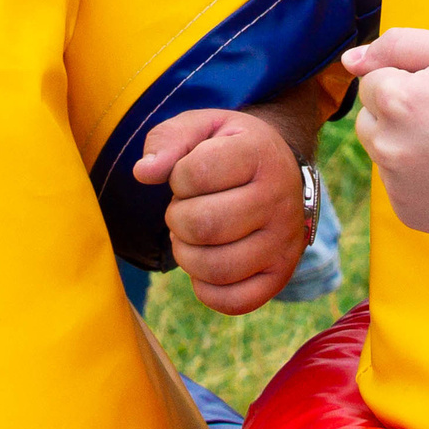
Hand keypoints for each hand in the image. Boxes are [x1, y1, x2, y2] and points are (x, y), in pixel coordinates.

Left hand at [133, 109, 306, 313]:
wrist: (281, 170)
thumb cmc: (231, 148)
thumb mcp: (203, 127)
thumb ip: (168, 140)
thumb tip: (143, 173)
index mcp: (261, 154)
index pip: (197, 173)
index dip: (177, 177)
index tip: (188, 174)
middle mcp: (281, 200)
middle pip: (203, 226)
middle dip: (177, 218)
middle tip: (184, 209)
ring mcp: (285, 242)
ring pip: (217, 268)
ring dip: (186, 254)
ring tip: (192, 236)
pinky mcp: (281, 275)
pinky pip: (235, 301)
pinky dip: (206, 289)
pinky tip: (204, 265)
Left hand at [345, 29, 428, 242]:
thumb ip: (399, 45)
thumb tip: (350, 62)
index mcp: (397, 100)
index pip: (372, 80)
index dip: (410, 79)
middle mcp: (389, 148)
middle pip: (370, 119)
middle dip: (399, 113)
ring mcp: (400, 187)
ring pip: (383, 154)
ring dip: (406, 146)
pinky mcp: (413, 216)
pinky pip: (399, 187)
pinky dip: (419, 179)